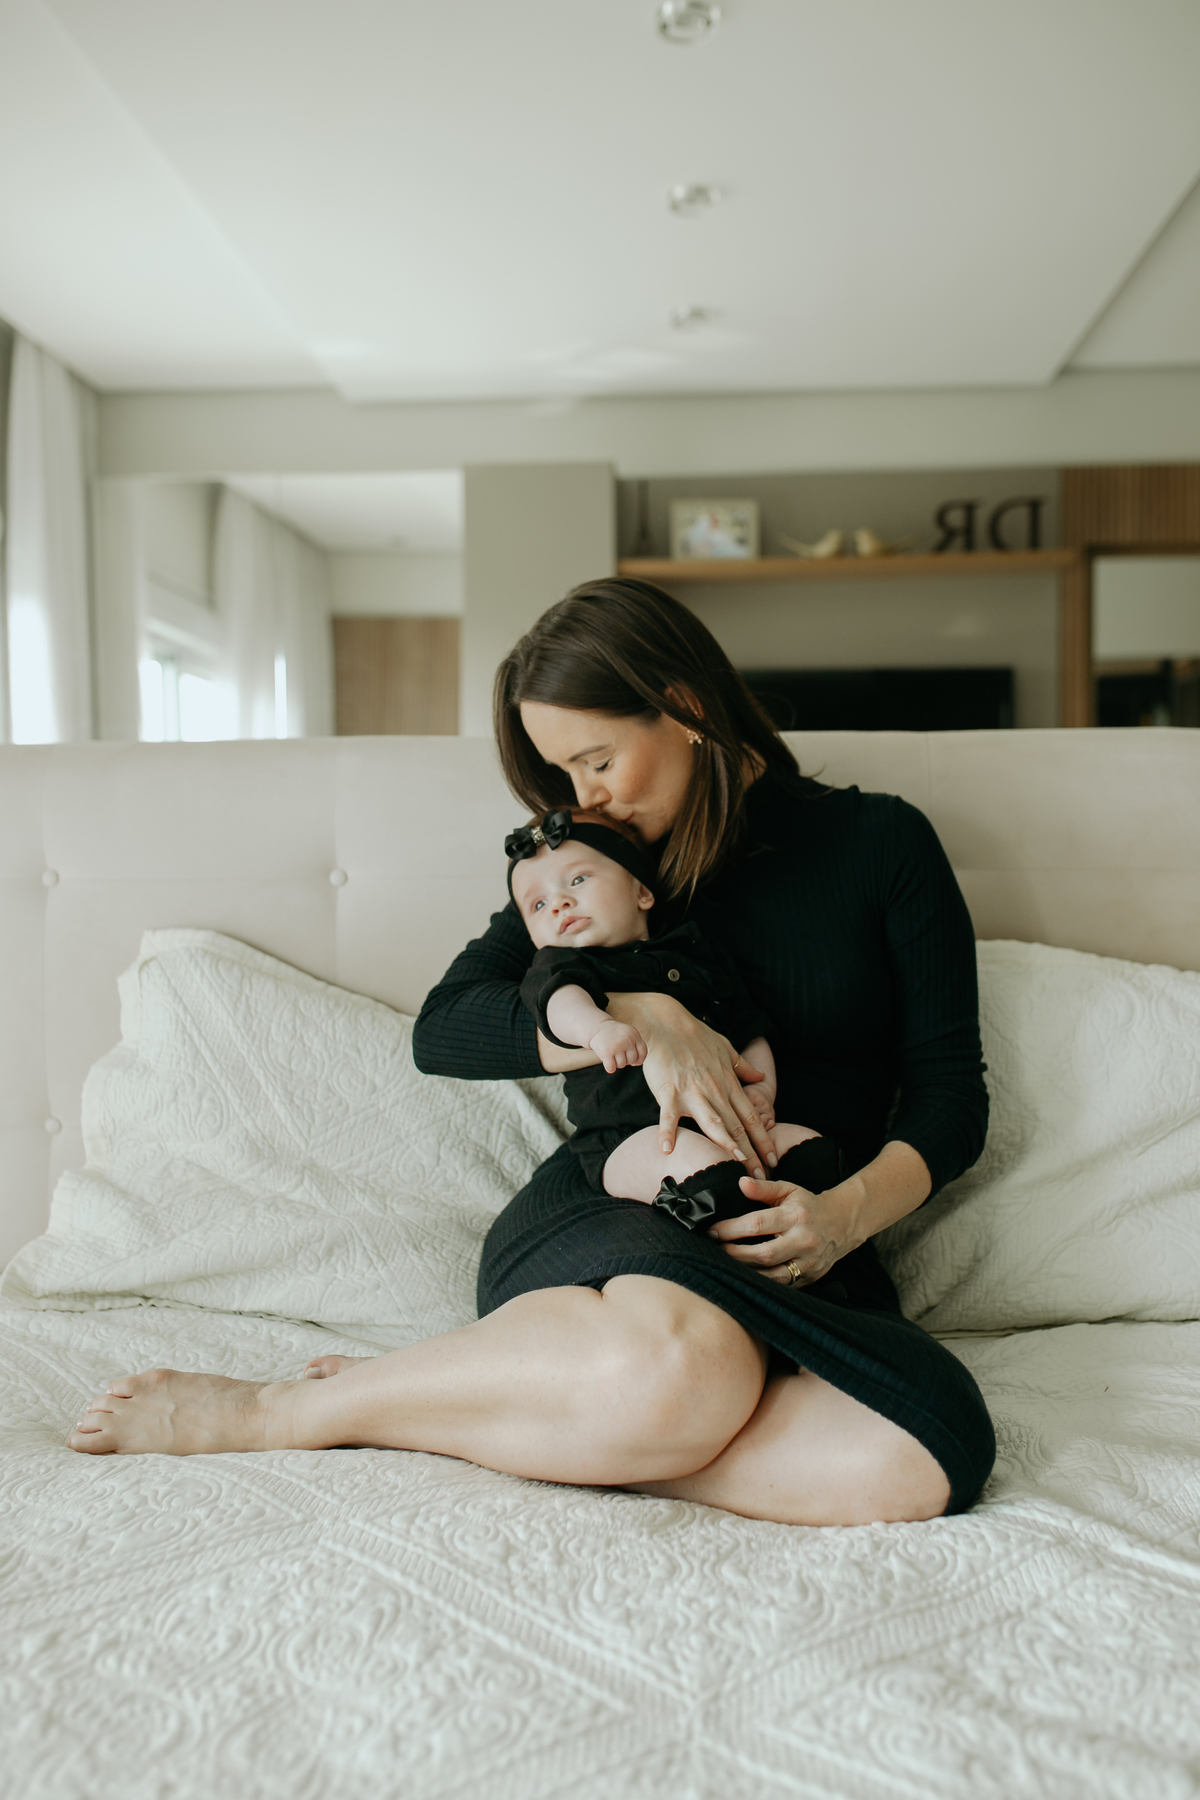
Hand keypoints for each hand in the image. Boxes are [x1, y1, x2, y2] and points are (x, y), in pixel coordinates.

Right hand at [588, 1019, 647, 1073]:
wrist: (597, 1027)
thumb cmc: (615, 1034)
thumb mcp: (628, 1034)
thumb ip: (636, 1045)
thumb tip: (637, 1063)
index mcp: (634, 1035)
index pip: (643, 1053)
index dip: (638, 1059)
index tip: (631, 1059)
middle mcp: (627, 1040)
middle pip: (632, 1060)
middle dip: (625, 1060)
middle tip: (618, 1053)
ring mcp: (617, 1046)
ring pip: (622, 1065)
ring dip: (616, 1063)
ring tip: (612, 1054)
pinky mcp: (606, 1052)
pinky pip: (611, 1068)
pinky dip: (609, 1067)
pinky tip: (607, 1061)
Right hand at [606, 993, 777, 1177]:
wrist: (665, 1022)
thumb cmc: (694, 1035)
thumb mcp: (725, 1048)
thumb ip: (743, 1067)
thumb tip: (761, 1077)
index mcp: (728, 1083)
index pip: (750, 1116)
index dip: (763, 1139)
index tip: (772, 1159)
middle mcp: (714, 1090)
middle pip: (737, 1126)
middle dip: (751, 1153)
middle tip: (760, 1177)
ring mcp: (692, 1092)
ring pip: (713, 1122)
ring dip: (725, 1144)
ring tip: (735, 1163)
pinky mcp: (669, 1092)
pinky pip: (668, 1116)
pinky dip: (668, 1132)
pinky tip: (667, 1149)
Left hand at [709, 1174, 864, 1284]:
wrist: (842, 1224)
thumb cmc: (808, 1205)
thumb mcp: (789, 1190)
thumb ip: (764, 1188)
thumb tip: (741, 1182)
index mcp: (796, 1217)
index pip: (758, 1224)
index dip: (731, 1229)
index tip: (712, 1231)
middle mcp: (804, 1241)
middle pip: (763, 1254)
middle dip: (734, 1254)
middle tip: (713, 1250)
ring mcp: (808, 1263)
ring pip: (772, 1276)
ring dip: (745, 1272)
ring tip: (725, 1265)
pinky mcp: (808, 1278)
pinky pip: (781, 1285)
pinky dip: (761, 1283)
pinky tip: (745, 1276)